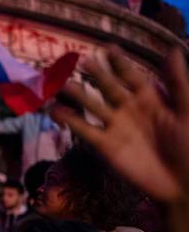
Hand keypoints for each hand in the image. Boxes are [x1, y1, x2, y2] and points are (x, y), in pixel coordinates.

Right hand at [51, 46, 188, 203]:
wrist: (182, 185)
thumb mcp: (188, 112)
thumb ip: (178, 83)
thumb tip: (172, 49)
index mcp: (150, 99)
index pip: (131, 76)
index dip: (119, 62)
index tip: (107, 47)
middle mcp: (129, 110)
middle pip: (108, 87)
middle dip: (96, 74)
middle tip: (83, 61)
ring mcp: (115, 127)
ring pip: (92, 105)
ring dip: (78, 95)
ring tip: (63, 84)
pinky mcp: (105, 145)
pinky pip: (85, 130)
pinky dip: (70, 120)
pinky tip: (56, 111)